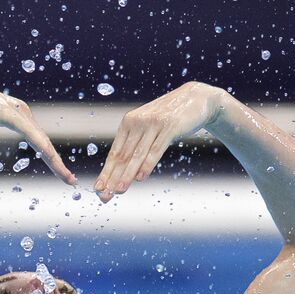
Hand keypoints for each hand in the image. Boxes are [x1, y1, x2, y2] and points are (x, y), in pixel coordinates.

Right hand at [0, 76, 73, 183]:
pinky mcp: (10, 115)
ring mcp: (16, 112)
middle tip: (70, 182)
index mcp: (16, 113)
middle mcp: (21, 111)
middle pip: (43, 142)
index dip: (50, 157)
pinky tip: (52, 160)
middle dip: (57, 164)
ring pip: (41, 141)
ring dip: (55, 162)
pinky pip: (31, 135)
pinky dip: (43, 149)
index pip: (38, 139)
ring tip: (66, 179)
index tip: (61, 174)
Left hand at [94, 82, 224, 201]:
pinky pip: (156, 149)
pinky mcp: (169, 126)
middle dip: (112, 178)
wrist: (196, 98)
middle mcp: (137, 122)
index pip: (115, 153)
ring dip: (127, 175)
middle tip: (104, 195)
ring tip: (119, 190)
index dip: (106, 172)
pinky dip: (147, 164)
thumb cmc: (169, 118)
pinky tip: (140, 177)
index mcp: (128, 123)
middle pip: (122, 156)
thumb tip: (125, 171)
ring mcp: (153, 124)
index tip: (98, 189)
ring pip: (137, 155)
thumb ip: (136, 144)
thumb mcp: (148, 127)